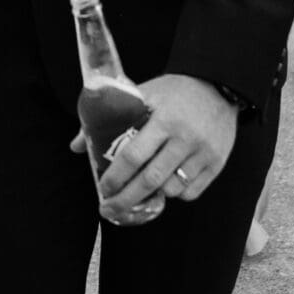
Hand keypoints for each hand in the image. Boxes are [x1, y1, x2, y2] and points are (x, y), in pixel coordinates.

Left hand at [72, 74, 235, 215]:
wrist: (218, 84)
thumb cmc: (174, 91)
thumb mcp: (142, 94)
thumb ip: (108, 118)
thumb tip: (76, 146)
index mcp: (163, 119)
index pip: (133, 156)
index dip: (115, 177)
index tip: (103, 189)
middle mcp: (185, 138)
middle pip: (150, 180)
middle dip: (126, 199)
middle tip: (109, 209)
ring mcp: (203, 152)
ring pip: (173, 189)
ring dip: (153, 195)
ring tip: (140, 192)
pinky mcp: (217, 162)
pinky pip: (193, 191)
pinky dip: (177, 194)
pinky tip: (168, 185)